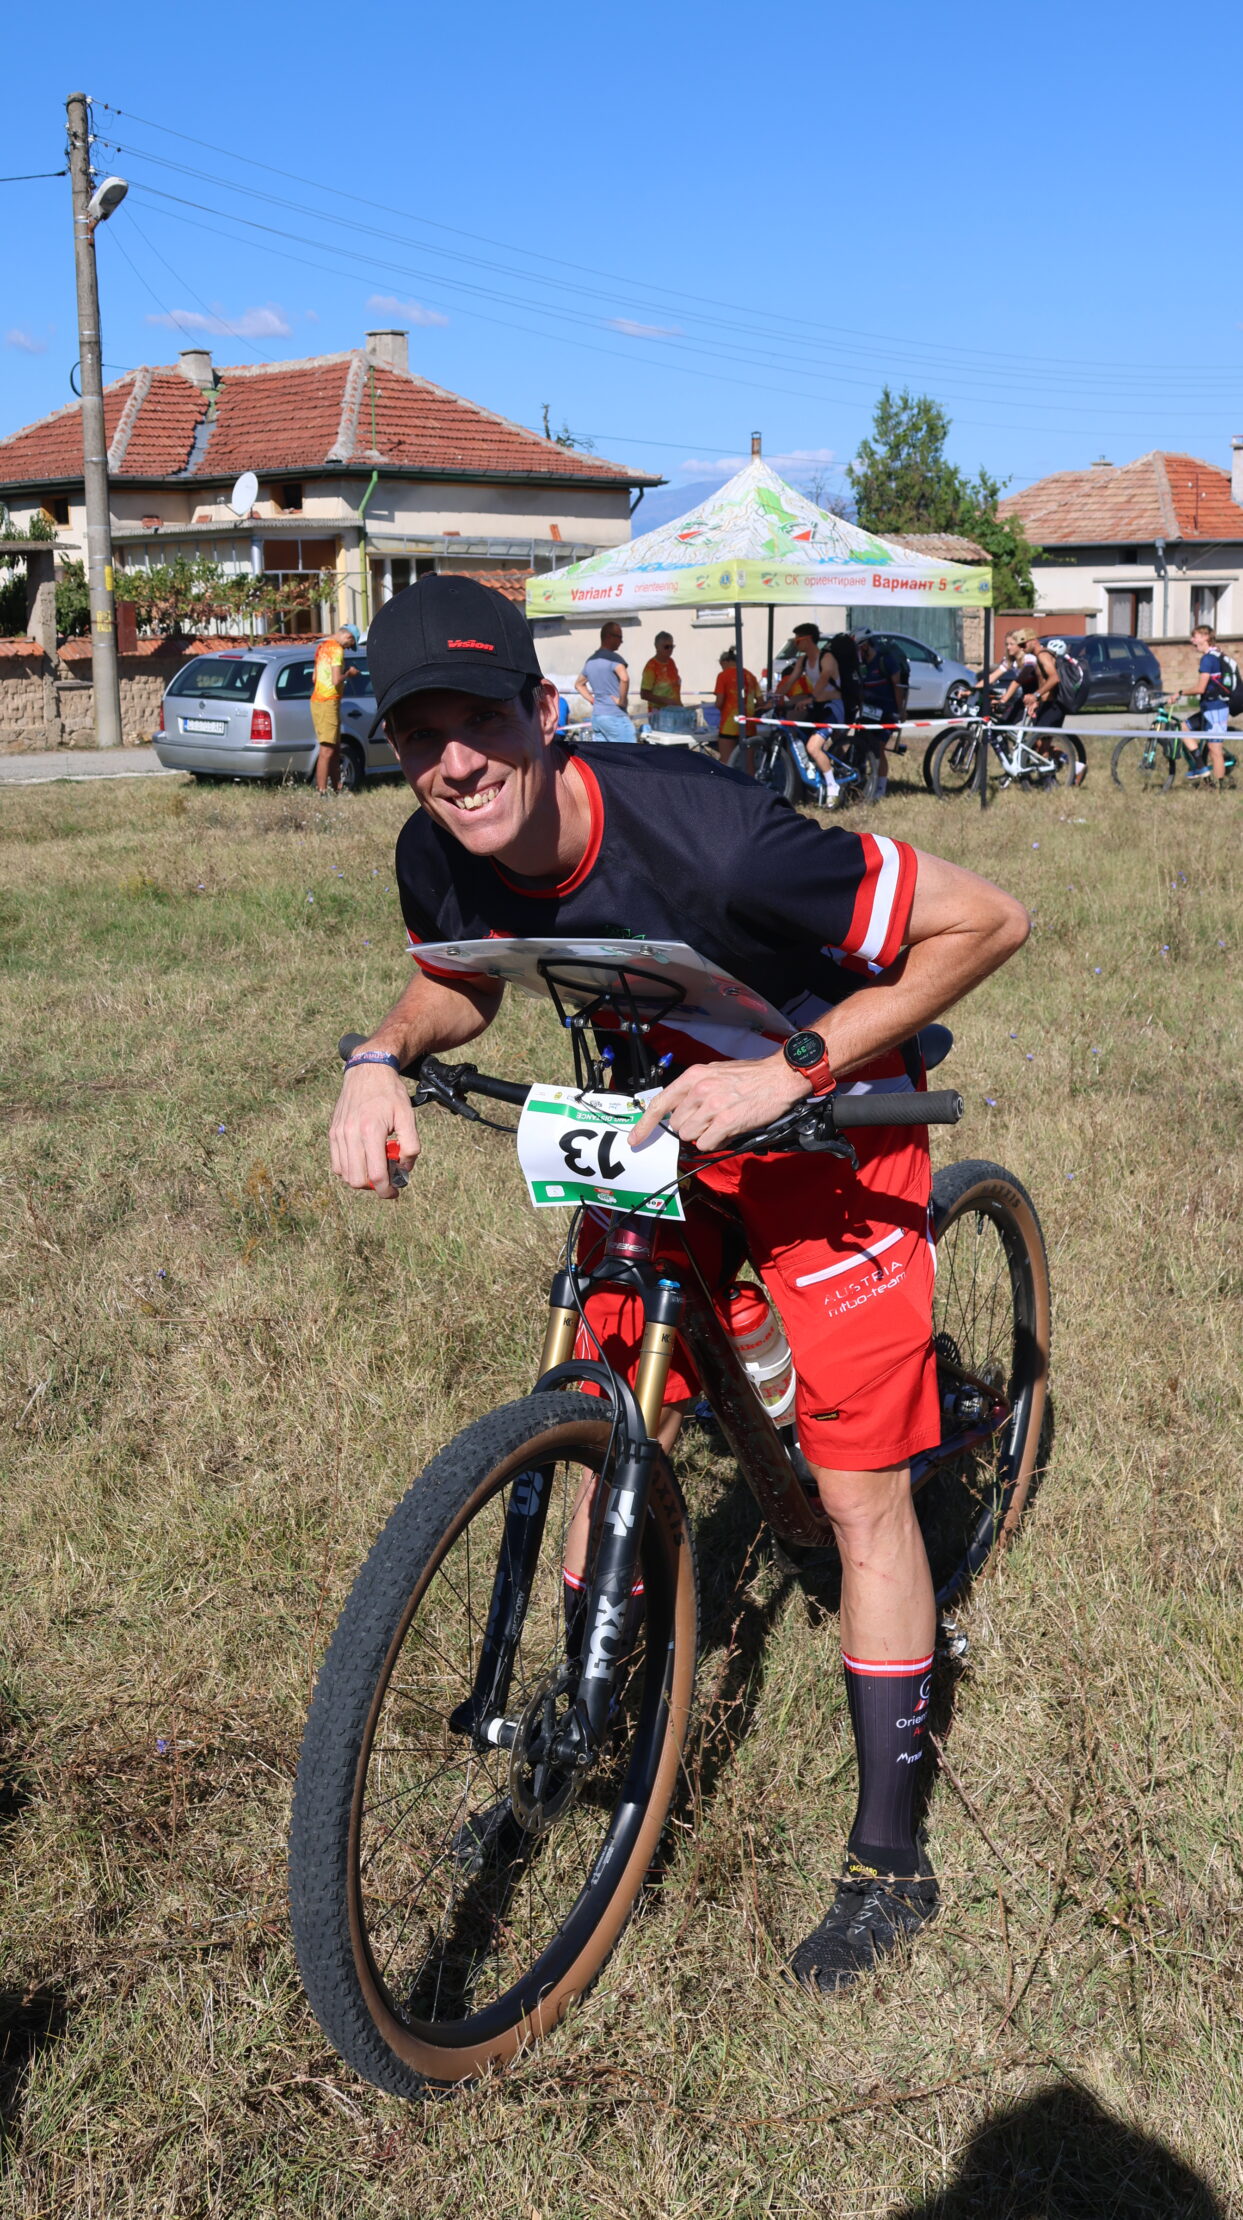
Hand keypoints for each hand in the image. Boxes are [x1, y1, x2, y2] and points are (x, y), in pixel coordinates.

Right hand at [329, 1064, 419, 1199]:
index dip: (386, 1190)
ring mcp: (338, 1134)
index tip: (395, 1192)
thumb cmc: (390, 1093)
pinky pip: (336, 1163)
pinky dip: (349, 1169)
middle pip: (357, 1179)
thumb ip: (411, 1145)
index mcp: (371, 1131)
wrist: (368, 1071)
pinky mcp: (333, 1132)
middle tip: (387, 1179)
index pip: (375, 1175)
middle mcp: (350, 1134)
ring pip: (345, 1174)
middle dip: (374, 1187)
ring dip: (361, 1179)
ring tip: (376, 1166)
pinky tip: (363, 1160)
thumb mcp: (408, 1117)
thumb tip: (404, 1169)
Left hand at [631, 1054, 806, 1153]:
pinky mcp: (726, 1121)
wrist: (779, 1076)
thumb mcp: (716, 1072)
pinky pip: (706, 1144)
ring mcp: (712, 1106)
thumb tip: (682, 1110)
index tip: (635, 1140)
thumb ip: (696, 1089)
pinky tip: (728, 1131)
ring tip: (722, 1123)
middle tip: (709, 1120)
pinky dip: (715, 1143)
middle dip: (690, 1127)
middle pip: (677, 1125)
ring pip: (690, 1136)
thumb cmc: (751, 1075)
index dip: (644, 1125)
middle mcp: (699, 1090)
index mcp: (694, 1076)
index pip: (660, 1103)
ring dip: (703, 1135)